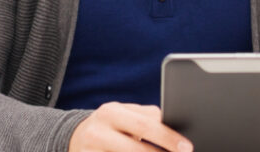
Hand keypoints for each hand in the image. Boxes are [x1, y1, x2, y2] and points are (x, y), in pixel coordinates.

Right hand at [69, 102, 192, 151]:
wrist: (73, 137)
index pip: (146, 124)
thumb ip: (147, 118)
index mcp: (111, 112)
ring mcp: (88, 150)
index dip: (168, 137)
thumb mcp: (125, 115)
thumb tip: (176, 128)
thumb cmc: (112, 125)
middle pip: (135, 148)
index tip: (186, 147)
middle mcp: (97, 131)